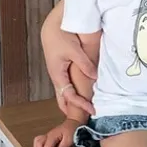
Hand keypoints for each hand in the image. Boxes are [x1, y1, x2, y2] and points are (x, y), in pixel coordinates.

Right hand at [33, 119, 77, 146]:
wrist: (72, 123)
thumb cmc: (71, 130)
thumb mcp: (70, 139)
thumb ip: (63, 146)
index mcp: (53, 135)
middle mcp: (48, 135)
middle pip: (38, 145)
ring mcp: (47, 135)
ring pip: (37, 142)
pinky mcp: (47, 137)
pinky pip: (38, 141)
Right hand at [41, 2, 96, 116]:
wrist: (51, 29)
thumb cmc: (61, 37)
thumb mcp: (74, 51)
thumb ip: (85, 64)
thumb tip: (95, 77)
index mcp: (58, 75)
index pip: (69, 96)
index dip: (81, 104)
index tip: (92, 110)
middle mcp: (56, 77)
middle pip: (63, 100)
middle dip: (73, 110)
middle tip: (86, 117)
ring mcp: (57, 74)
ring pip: (64, 94)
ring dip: (73, 102)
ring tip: (85, 109)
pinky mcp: (60, 70)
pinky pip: (66, 86)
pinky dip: (72, 93)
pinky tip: (81, 94)